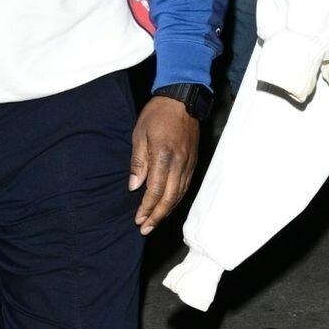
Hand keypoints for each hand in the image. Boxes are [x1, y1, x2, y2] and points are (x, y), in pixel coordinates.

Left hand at [129, 96, 199, 233]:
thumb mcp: (139, 134)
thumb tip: (134, 187)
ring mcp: (189, 163)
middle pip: (170, 198)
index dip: (147, 208)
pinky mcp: (193, 161)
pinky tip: (168, 205)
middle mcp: (179, 163)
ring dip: (167, 210)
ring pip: (179, 194)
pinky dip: (176, 199)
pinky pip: (186, 186)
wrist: (183, 98)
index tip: (138, 219)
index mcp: (164, 157)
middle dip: (157, 216)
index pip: (155, 191)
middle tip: (146, 229)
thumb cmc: (157, 114)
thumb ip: (138, 162)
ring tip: (155, 221)